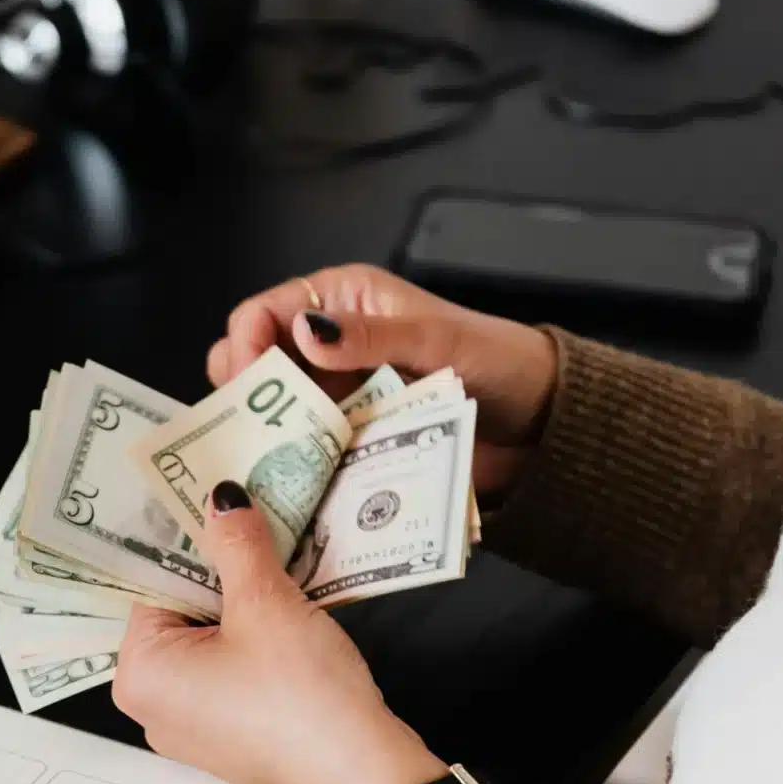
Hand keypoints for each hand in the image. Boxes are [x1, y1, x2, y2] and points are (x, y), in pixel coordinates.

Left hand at [112, 482, 446, 783]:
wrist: (362, 780)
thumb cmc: (301, 695)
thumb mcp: (267, 605)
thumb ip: (237, 546)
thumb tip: (221, 499)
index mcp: (140, 673)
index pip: (150, 584)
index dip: (187, 542)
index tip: (216, 503)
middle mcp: (153, 705)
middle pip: (179, 613)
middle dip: (219, 571)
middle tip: (253, 521)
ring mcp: (194, 725)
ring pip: (212, 640)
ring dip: (245, 602)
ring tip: (279, 556)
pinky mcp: (234, 736)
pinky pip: (234, 670)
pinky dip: (258, 638)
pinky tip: (292, 609)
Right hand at [207, 265, 559, 497]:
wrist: (541, 423)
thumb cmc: (498, 362)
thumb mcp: (435, 340)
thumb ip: (370, 334)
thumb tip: (304, 330)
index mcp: (344, 300)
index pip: (265, 312)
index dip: (244, 344)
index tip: (242, 384)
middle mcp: (332, 345)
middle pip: (258, 365)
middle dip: (245, 394)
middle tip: (246, 428)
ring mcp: (339, 396)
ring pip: (277, 413)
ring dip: (267, 435)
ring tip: (262, 462)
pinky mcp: (351, 440)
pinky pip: (307, 452)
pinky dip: (294, 466)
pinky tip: (288, 483)